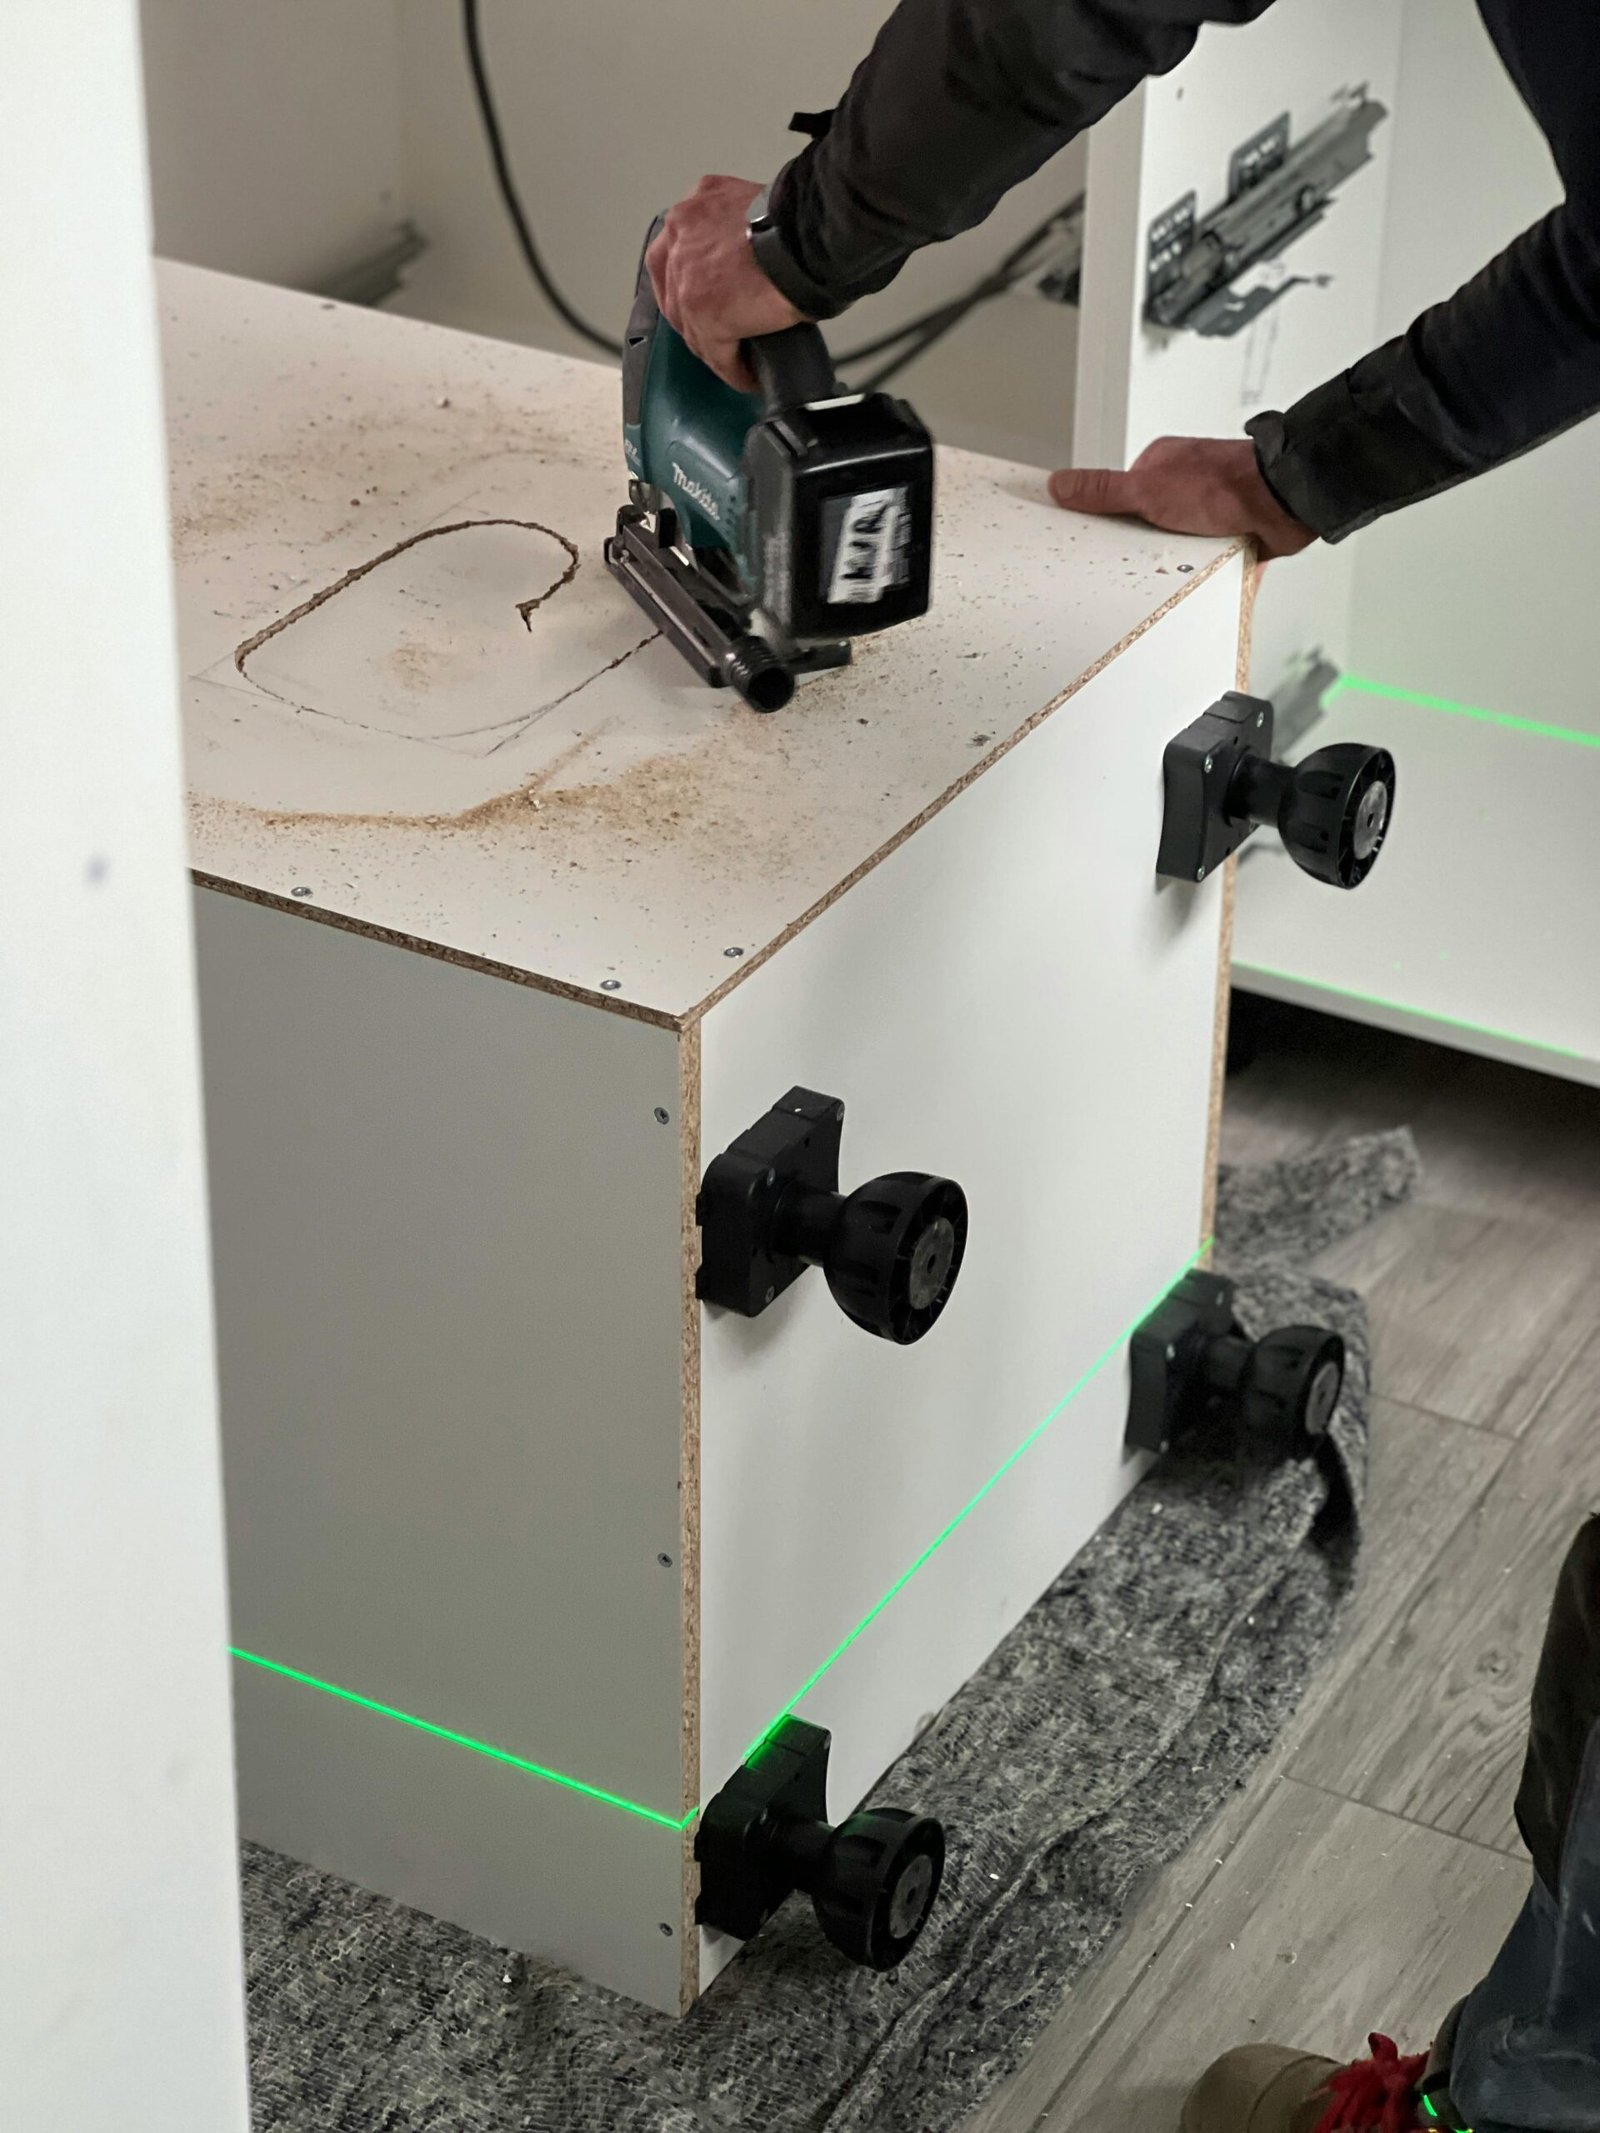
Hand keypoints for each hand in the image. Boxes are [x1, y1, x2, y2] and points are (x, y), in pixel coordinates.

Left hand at [647, 175, 807, 392]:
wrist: (811, 237)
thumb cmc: (801, 224)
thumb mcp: (757, 212)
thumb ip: (737, 234)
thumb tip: (748, 266)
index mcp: (696, 206)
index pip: (675, 254)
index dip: (689, 284)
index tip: (708, 300)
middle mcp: (682, 235)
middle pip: (674, 293)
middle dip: (695, 320)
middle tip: (721, 336)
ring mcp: (686, 276)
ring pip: (692, 327)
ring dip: (715, 348)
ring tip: (738, 361)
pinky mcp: (703, 313)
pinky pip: (716, 353)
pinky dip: (733, 368)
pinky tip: (749, 376)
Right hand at [1048, 437, 1314, 561]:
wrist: (1282, 504)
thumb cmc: (1226, 485)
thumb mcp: (1147, 489)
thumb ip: (1102, 490)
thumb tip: (1062, 483)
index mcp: (1159, 466)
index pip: (1116, 498)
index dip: (1104, 522)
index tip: (1093, 541)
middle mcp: (1182, 487)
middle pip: (1142, 528)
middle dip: (1141, 548)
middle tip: (1141, 557)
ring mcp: (1205, 513)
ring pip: (1172, 549)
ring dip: (1174, 562)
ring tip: (1175, 567)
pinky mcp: (1225, 537)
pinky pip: (1202, 562)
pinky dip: (1201, 572)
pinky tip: (1198, 575)